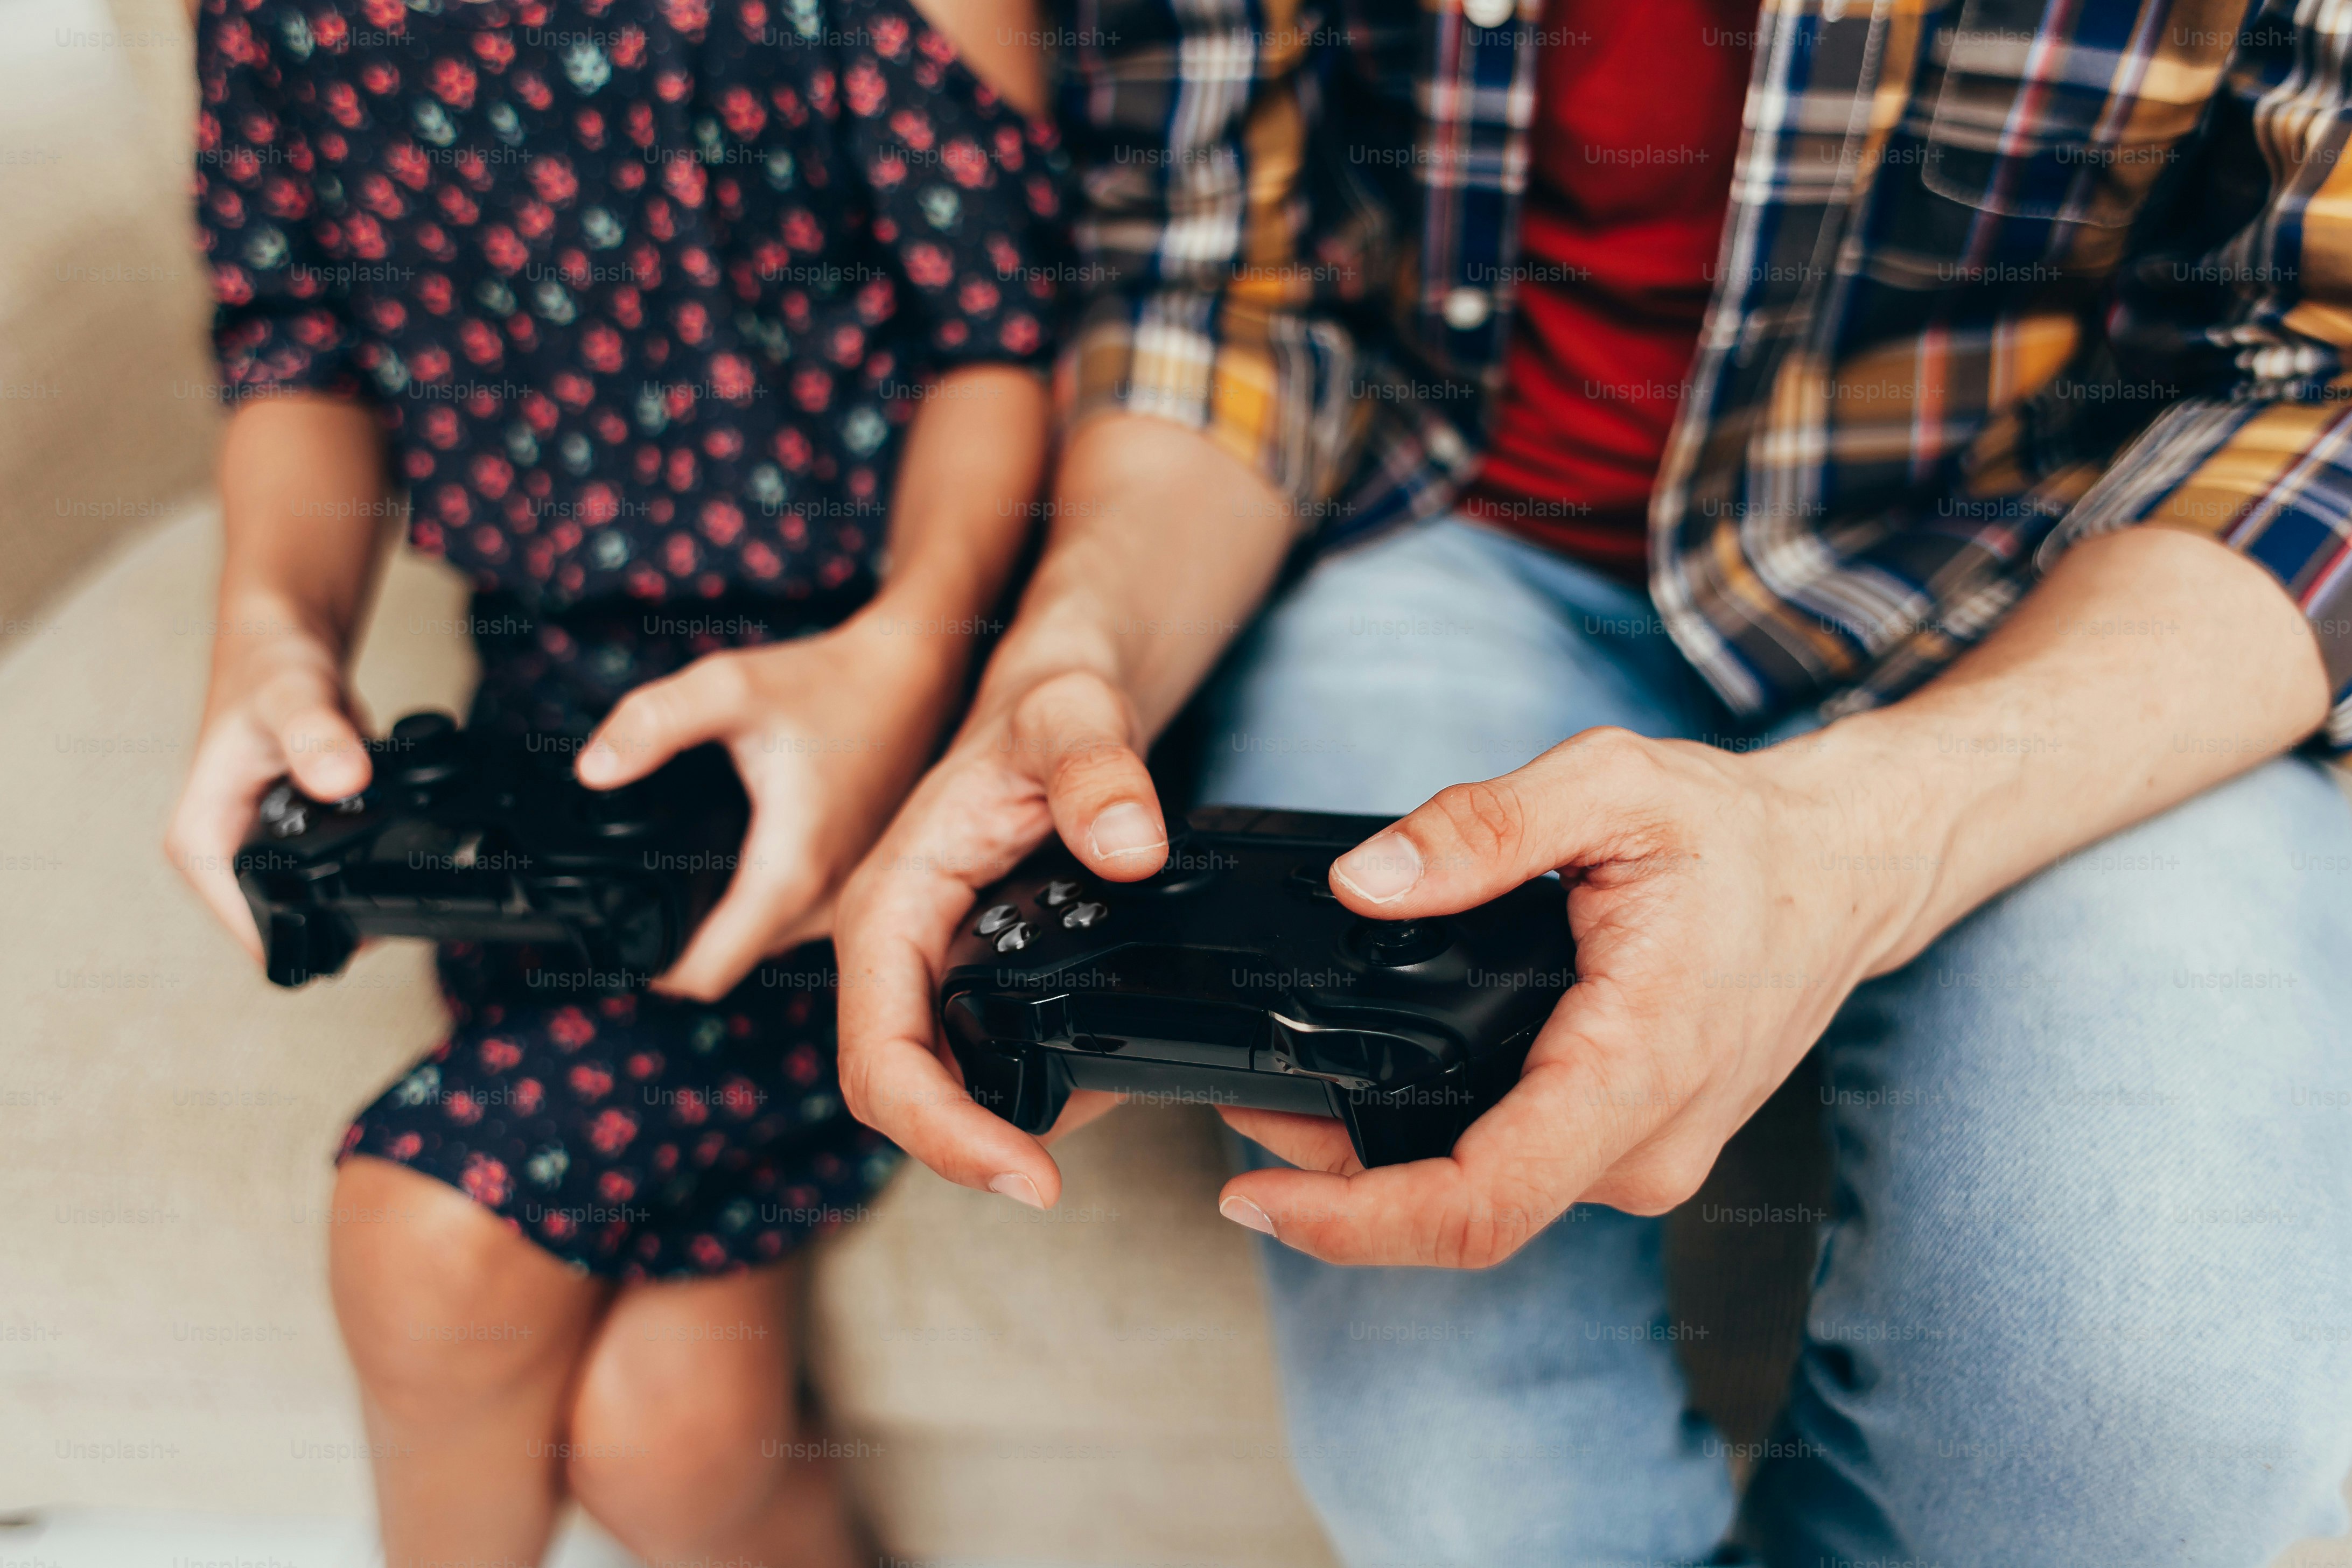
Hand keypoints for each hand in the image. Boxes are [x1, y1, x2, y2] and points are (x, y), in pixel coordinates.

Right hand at [167, 629, 373, 959]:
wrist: (286, 640)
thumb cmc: (268, 664)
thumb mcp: (292, 697)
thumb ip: (317, 737)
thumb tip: (343, 779)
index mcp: (202, 841)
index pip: (252, 932)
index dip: (313, 937)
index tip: (363, 918)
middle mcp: (224, 854)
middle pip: (292, 925)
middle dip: (346, 913)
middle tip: (390, 876)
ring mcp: (260, 849)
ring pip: (319, 899)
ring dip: (360, 881)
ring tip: (389, 840)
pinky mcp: (294, 837)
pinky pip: (337, 869)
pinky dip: (369, 853)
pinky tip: (389, 826)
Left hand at [575, 608, 970, 1000]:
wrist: (908, 680)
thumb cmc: (828, 686)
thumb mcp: (729, 687)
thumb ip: (651, 723)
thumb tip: (592, 770)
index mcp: (789, 874)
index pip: (707, 975)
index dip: (651, 971)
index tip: (618, 940)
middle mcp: (823, 903)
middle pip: (728, 963)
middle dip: (678, 944)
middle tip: (639, 890)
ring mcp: (844, 900)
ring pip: (760, 945)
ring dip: (721, 924)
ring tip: (687, 872)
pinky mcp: (853, 886)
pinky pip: (789, 922)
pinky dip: (754, 905)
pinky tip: (738, 860)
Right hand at [830, 668, 1177, 1206]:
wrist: (1059, 698)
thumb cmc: (1046, 705)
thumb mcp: (1073, 713)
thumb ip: (1098, 769)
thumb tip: (1128, 848)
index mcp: (890, 904)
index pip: (881, 1053)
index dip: (942, 1130)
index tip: (1025, 1175)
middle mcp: (897, 948)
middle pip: (895, 1090)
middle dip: (962, 1151)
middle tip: (1047, 1186)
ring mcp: (931, 968)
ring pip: (936, 1084)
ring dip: (995, 1130)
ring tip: (1085, 1128)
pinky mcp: (970, 977)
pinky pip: (979, 1057)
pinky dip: (1028, 1090)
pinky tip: (1094, 1089)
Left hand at [1214, 725, 1931, 1267]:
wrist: (1845, 872)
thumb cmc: (1739, 836)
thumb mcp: (1611, 784)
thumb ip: (1483, 828)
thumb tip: (1363, 881)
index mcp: (1638, 1067)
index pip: (1483, 1200)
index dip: (1354, 1222)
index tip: (1255, 1198)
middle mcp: (1643, 1146)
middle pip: (1462, 1212)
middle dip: (1335, 1185)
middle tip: (1242, 1113)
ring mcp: (1642, 1160)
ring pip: (1485, 1199)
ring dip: (1377, 1170)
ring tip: (1285, 1102)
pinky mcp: (1633, 1149)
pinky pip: (1517, 1174)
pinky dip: (1433, 1150)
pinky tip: (1375, 1099)